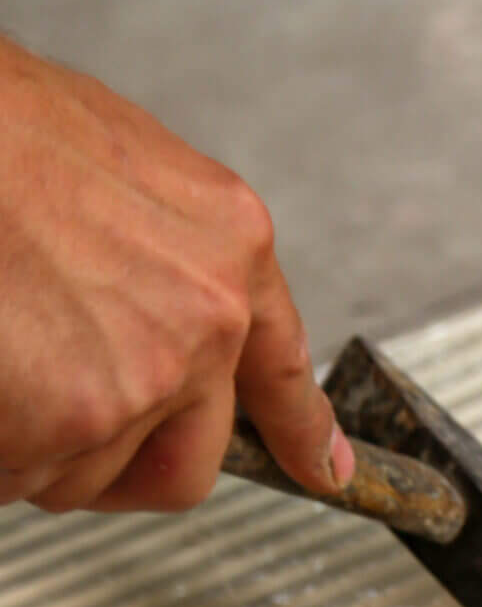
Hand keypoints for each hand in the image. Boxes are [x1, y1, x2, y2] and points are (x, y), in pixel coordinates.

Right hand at [0, 40, 348, 512]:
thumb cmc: (1, 131)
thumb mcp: (117, 162)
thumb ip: (158, 251)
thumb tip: (149, 298)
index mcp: (229, 246)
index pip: (282, 372)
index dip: (301, 434)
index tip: (324, 470)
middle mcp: (206, 321)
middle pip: (184, 461)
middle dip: (121, 461)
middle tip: (56, 423)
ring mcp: (145, 377)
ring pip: (88, 472)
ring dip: (36, 445)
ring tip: (1, 355)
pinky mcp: (73, 418)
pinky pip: (26, 475)